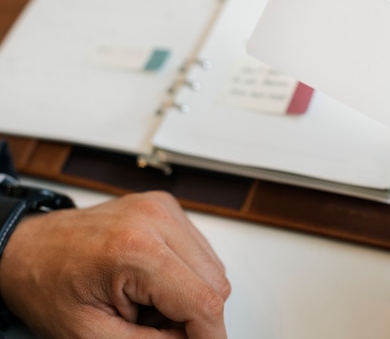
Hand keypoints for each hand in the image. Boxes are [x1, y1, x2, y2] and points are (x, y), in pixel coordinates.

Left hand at [0, 191, 230, 337]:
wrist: (28, 250)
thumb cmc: (48, 287)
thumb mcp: (93, 337)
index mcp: (136, 249)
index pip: (204, 301)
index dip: (210, 336)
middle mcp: (155, 219)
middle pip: (216, 284)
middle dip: (194, 317)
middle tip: (154, 327)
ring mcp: (163, 209)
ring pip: (214, 268)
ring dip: (190, 295)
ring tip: (147, 302)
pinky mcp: (166, 208)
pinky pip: (200, 252)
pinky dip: (185, 275)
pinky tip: (152, 281)